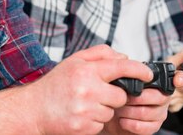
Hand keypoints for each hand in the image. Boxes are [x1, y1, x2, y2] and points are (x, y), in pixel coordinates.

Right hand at [28, 44, 154, 134]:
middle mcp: (87, 89)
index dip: (138, 70)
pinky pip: (102, 125)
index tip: (147, 74)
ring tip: (85, 104)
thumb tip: (124, 57)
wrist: (34, 109)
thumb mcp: (74, 61)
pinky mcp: (84, 127)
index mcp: (86, 70)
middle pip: (121, 95)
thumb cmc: (55, 84)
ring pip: (111, 112)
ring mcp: (85, 110)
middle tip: (98, 93)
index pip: (120, 67)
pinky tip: (81, 114)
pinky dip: (94, 121)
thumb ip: (100, 54)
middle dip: (114, 95)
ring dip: (103, 109)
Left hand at [102, 69, 182, 133]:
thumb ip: (125, 68)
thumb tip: (124, 60)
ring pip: (148, 112)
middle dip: (135, 97)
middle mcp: (163, 97)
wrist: (112, 114)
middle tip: (122, 97)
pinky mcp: (153, 126)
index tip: (178, 80)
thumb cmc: (119, 94)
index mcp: (158, 82)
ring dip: (128, 111)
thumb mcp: (121, 78)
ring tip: (119, 108)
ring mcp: (160, 113)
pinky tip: (123, 119)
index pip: (178, 78)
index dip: (181, 78)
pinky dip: (130, 123)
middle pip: (158, 97)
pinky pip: (145, 127)